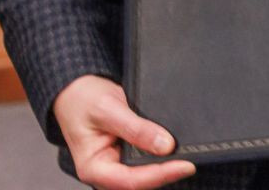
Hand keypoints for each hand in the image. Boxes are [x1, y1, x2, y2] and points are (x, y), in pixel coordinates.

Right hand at [52, 74, 195, 189]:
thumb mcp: (108, 109)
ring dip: (165, 166)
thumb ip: (136, 128)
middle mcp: (105, 171)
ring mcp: (116, 164)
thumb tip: (165, 145)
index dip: (160, 175)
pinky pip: (145, 161)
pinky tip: (175, 149)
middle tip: (193, 158)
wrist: (75, 88)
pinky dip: (160, 157)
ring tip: (188, 154)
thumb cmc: (82, 99)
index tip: (185, 165)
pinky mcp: (125, 155)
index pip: (130, 181)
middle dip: (166, 172)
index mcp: (94, 167)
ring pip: (145, 174)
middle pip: (140, 181)